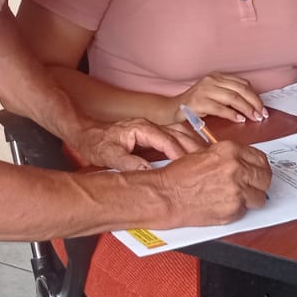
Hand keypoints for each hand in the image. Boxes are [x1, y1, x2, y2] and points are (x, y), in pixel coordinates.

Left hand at [70, 118, 203, 170]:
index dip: (180, 154)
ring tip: (209, 160)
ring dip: (195, 145)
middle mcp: (150, 125)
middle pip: (180, 134)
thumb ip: (128, 163)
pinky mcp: (154, 134)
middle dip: (195, 149)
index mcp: (141, 128)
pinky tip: (197, 155)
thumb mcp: (109, 156)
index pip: (167, 140)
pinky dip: (190, 144)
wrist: (87, 135)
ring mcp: (153, 128)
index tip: (191, 167)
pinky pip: (177, 136)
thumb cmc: (96, 144)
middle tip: (208, 165)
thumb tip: (148, 171)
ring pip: (182, 133)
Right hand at [152, 141, 272, 226]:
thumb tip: (245, 163)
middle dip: (260, 182)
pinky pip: (246, 209)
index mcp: (230, 150)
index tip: (257, 171)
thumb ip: (229, 157)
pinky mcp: (234, 208)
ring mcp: (237, 189)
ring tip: (237, 198)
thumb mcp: (205, 154)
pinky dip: (239, 209)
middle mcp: (237, 167)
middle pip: (265, 176)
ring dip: (252, 197)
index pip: (260, 158)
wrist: (167, 195)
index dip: (259, 167)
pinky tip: (225, 204)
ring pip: (260, 195)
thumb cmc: (179, 176)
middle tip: (253, 186)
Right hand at [174, 73, 264, 122]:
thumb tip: (251, 106)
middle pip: (240, 89)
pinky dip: (232, 114)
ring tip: (253, 118)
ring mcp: (204, 90)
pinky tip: (239, 119)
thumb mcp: (213, 95)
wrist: (170, 110)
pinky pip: (220, 108)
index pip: (242, 83)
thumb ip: (229, 96)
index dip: (255, 96)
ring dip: (246, 109)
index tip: (262, 107)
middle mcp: (211, 80)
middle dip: (254, 103)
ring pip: (233, 97)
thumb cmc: (193, 105)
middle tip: (261, 114)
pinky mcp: (198, 102)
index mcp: (216, 76)